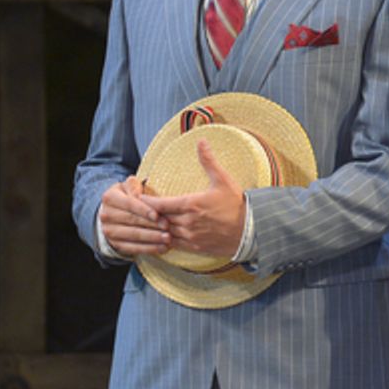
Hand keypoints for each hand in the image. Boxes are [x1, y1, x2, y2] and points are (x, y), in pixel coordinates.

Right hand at [99, 175, 169, 256]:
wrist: (114, 212)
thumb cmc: (128, 195)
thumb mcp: (130, 185)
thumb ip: (135, 186)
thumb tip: (140, 195)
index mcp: (110, 197)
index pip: (129, 204)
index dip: (143, 210)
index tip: (157, 215)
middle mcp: (106, 215)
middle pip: (132, 220)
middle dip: (151, 224)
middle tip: (167, 228)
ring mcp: (109, 231)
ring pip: (133, 235)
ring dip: (152, 238)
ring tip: (167, 239)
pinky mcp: (115, 244)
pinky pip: (133, 248)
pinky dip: (149, 249)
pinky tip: (162, 248)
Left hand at [143, 139, 245, 256]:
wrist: (250, 230)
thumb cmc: (236, 204)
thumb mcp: (223, 180)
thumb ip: (208, 161)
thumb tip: (201, 141)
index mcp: (191, 204)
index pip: (159, 204)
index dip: (146, 201)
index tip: (139, 197)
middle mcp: (187, 222)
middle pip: (158, 218)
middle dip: (148, 213)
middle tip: (138, 209)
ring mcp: (190, 236)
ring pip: (164, 232)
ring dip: (156, 227)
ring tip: (148, 221)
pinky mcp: (194, 247)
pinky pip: (173, 244)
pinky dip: (165, 238)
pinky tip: (163, 233)